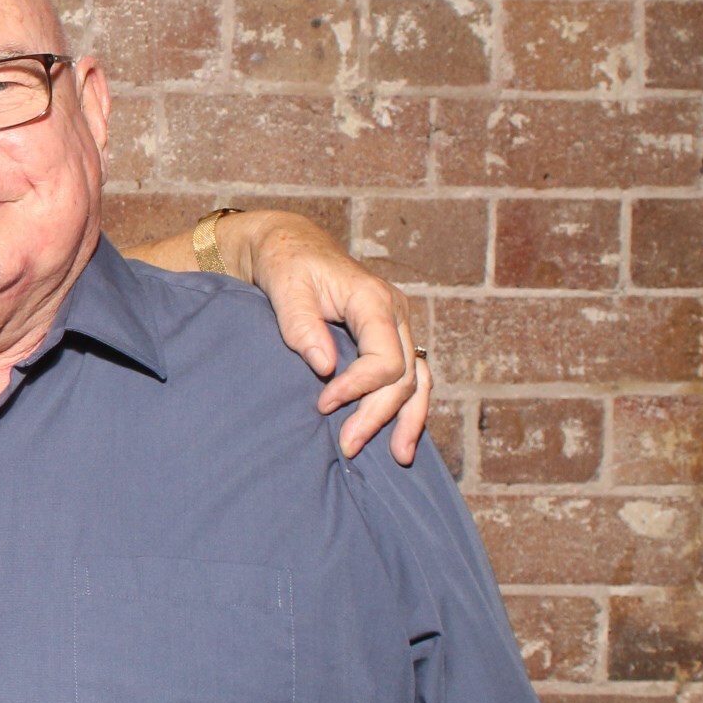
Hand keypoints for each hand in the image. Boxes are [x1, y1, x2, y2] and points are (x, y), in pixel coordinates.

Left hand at [228, 212, 432, 464]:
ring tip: (399, 456)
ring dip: (407, 419)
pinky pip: (409, 377)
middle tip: (347, 445)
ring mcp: (396, 327)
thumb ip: (301, 324)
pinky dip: (407, 407)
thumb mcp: (285, 286)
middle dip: (377, 415)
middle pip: (404, 376)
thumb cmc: (286, 263)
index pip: (385, 358)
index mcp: (374, 300)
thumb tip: (325, 367)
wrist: (290, 246)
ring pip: (416, 380)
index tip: (323, 405)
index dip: (358, 388)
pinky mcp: (388, 338)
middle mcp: (395, 314)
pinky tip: (399, 435)